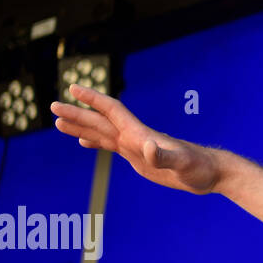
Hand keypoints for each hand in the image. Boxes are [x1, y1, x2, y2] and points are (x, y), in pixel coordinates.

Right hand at [51, 84, 220, 193]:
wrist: (209, 174)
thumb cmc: (198, 168)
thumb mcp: (181, 164)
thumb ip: (163, 156)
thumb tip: (147, 147)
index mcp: (141, 134)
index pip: (113, 111)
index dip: (94, 100)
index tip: (73, 88)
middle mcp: (135, 137)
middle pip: (101, 121)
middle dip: (77, 114)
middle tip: (53, 107)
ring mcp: (136, 147)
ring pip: (102, 134)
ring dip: (81, 128)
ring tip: (58, 124)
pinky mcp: (138, 159)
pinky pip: (112, 147)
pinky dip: (96, 144)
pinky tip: (83, 144)